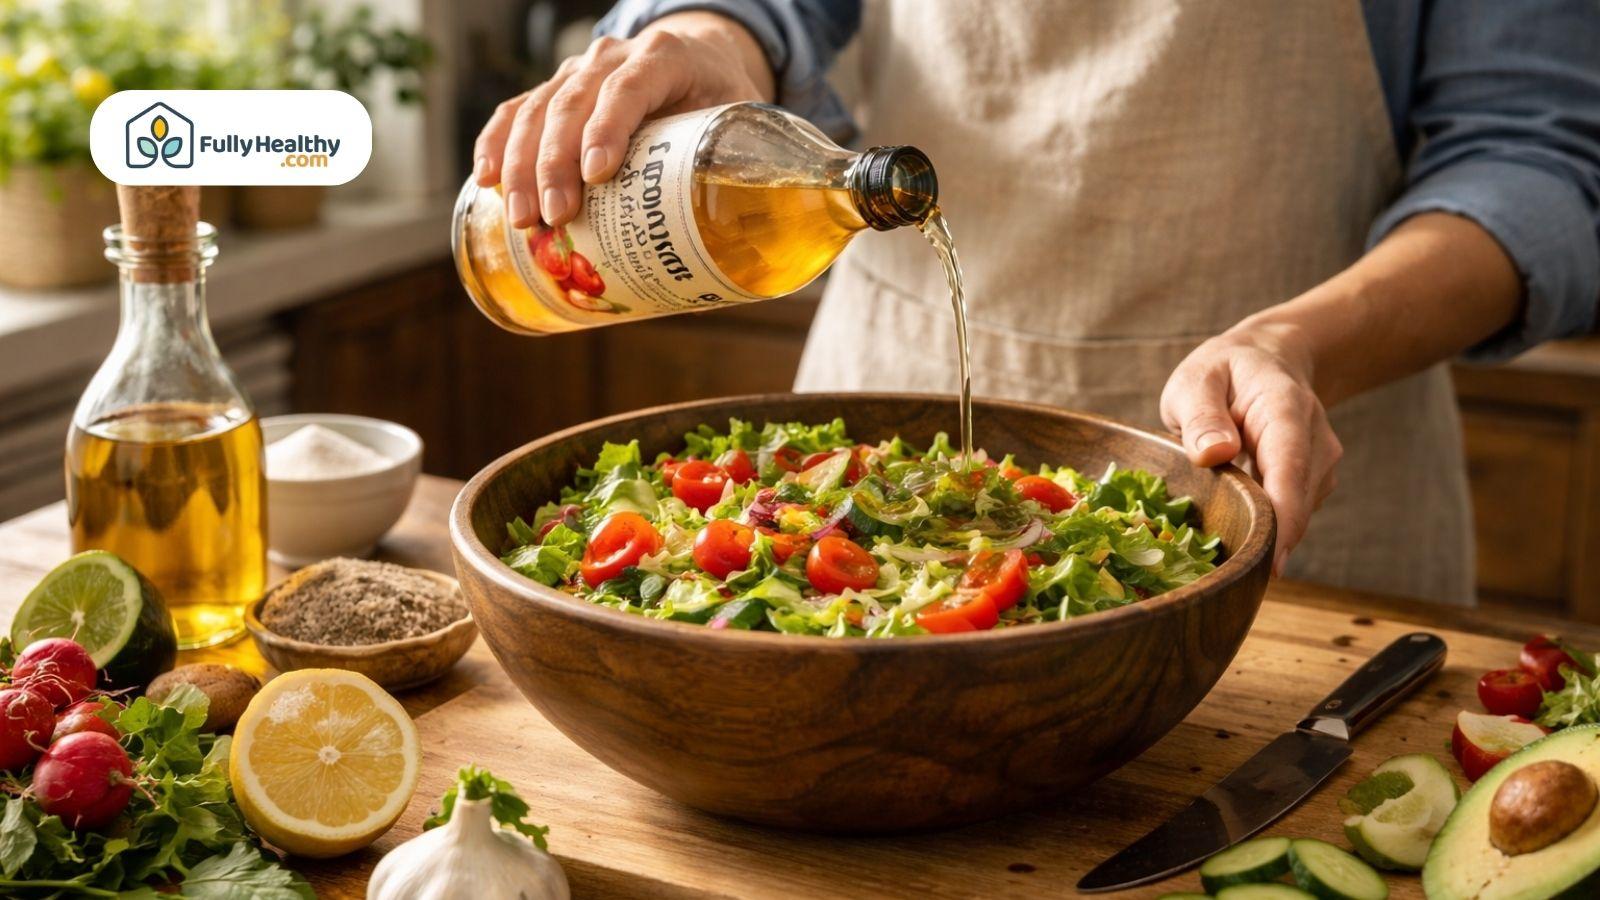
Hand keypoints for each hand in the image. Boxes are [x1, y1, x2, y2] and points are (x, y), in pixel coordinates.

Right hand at [473, 13, 772, 229]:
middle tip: (555, 218)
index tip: (600, 176)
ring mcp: (580, 73)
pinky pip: (516, 111)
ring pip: (538, 107)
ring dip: (521, 165)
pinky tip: (486, 181)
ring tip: (523, 219)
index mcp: (668, 57)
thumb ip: (748, 172)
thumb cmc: (724, 103)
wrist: (702, 59)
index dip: (610, 128)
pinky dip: (496, 143)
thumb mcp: (744, 124)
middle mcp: (616, 56)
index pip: (631, 86)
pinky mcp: (556, 92)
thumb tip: (759, 259)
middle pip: (574, 102)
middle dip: (556, 163)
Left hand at [1159, 321, 1341, 575]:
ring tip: (1218, 532)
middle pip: (1298, 501)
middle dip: (1265, 539)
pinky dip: (1265, 524)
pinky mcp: (1314, 483)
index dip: (1283, 517)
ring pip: (1297, 514)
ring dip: (1261, 530)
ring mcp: (1321, 463)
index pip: (1290, 467)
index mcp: (1285, 407)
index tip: (1271, 561)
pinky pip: (1291, 515)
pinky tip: (1235, 519)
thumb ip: (1201, 414)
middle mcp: (1315, 438)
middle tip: (1224, 573)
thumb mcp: (1197, 380)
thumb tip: (1213, 453)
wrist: (1269, 360)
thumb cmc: (1226, 371)